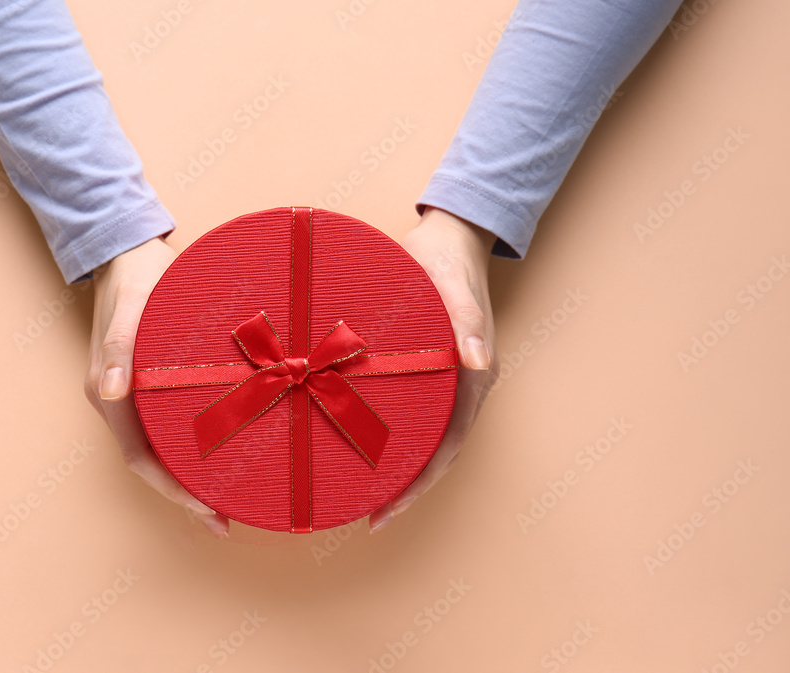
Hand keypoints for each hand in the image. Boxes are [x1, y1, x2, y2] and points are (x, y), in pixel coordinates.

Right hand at [84, 236, 230, 538]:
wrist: (132, 249)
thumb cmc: (138, 277)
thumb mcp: (133, 305)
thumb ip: (119, 346)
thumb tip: (109, 392)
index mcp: (108, 393)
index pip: (140, 459)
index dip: (173, 490)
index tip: (208, 510)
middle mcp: (117, 400)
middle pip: (153, 462)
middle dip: (188, 493)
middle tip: (228, 517)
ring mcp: (132, 392)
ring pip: (162, 446)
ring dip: (192, 472)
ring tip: (231, 494)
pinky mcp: (149, 380)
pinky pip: (170, 424)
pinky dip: (193, 444)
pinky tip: (221, 450)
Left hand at [368, 206, 498, 532]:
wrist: (446, 235)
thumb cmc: (447, 259)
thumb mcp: (454, 284)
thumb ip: (468, 319)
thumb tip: (479, 362)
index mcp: (474, 379)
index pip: (448, 446)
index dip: (419, 482)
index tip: (385, 510)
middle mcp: (461, 388)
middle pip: (433, 452)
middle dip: (402, 486)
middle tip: (366, 513)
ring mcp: (443, 381)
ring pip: (420, 436)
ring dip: (393, 465)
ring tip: (357, 490)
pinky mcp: (424, 368)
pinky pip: (406, 410)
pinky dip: (386, 433)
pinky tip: (355, 442)